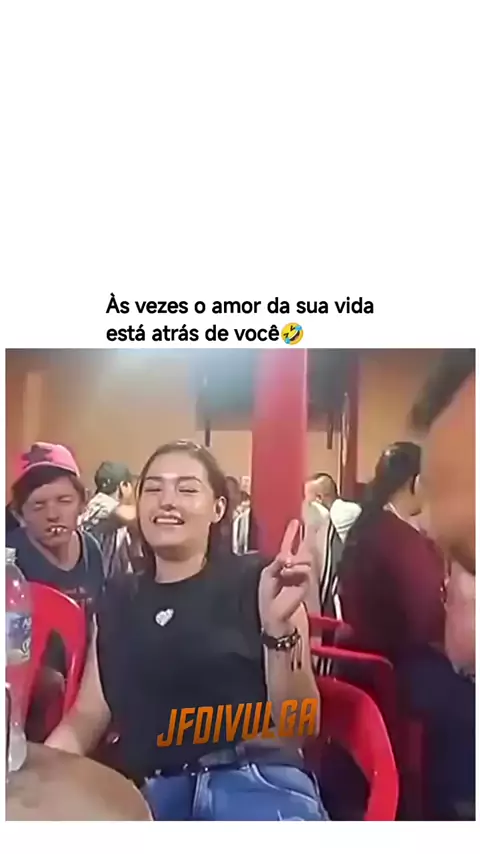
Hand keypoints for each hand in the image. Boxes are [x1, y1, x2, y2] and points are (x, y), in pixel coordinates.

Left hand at [258, 520, 312, 636]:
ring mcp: (302, 573)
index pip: (289, 544)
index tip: (295, 521)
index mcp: (282, 563)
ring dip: (295, 559)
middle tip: (311, 522)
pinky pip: (304, 569)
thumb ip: (277, 561)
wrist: (274, 614)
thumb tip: (287, 555)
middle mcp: (294, 566)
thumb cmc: (268, 596)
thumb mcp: (268, 574)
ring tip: (286, 566)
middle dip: (308, 534)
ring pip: (305, 557)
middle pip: (304, 547)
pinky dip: (295, 570)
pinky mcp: (306, 581)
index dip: (292, 533)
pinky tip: (288, 573)